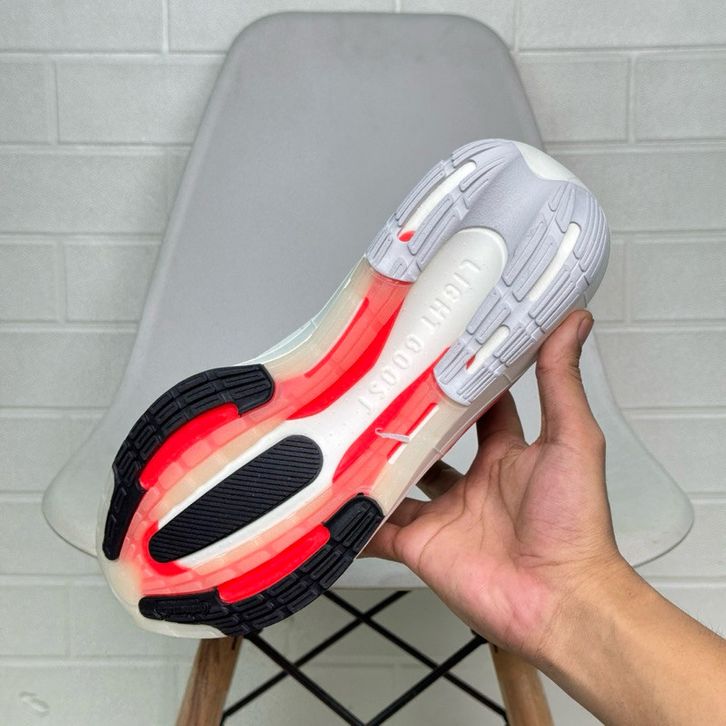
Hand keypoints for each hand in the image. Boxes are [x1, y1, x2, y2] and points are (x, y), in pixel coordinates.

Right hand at [364, 310, 626, 662]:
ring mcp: (443, 514)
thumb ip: (561, 383)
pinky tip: (331, 496)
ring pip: (398, 482)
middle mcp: (472, 483)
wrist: (558, 599)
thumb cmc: (574, 524)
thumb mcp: (571, 440)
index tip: (438, 356)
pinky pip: (377, 528)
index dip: (460, 384)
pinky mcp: (418, 545)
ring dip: (375, 463)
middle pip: (430, 443)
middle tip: (379, 387)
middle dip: (407, 420)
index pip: (479, 410)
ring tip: (345, 430)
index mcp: (507, 456)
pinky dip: (355, 517)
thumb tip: (573, 323)